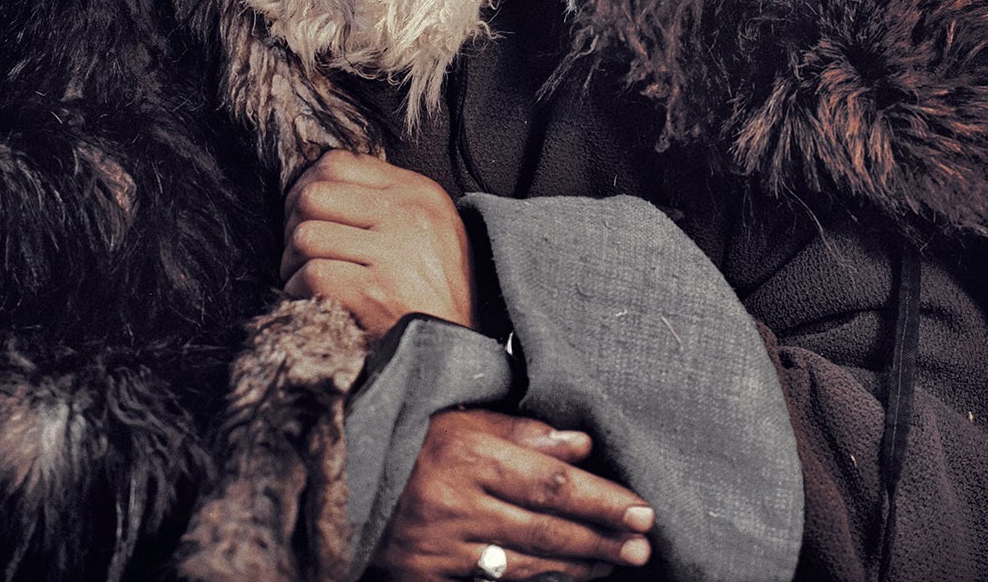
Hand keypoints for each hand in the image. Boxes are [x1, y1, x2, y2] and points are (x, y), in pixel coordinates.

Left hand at [280, 151, 476, 337]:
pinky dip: (299, 287)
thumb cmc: (438, 285)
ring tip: (300, 273)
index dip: (307, 184)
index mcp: (416, 192)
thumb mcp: (429, 223)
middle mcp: (405, 215)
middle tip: (297, 247)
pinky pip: (313, 274)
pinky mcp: (376, 293)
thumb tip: (322, 181)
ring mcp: (392, 253)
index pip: (338, 163)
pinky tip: (307, 295)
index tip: (303, 210)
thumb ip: (385, 197)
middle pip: (314, 196)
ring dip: (292, 260)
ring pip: (307, 236)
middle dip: (292, 222)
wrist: (458, 342)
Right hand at [370, 409, 654, 581]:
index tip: (641, 509)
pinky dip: (534, 580)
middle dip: (600, 538)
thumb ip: (523, 433)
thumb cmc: (413, 440)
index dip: (601, 499)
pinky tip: (565, 577)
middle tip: (643, 544)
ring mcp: (440, 547)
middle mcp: (455, 504)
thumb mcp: (463, 421)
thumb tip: (582, 444)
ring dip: (577, 565)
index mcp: (468, 454)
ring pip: (525, 563)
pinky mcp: (426, 577)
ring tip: (615, 561)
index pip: (552, 482)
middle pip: (546, 527)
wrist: (345, 472)